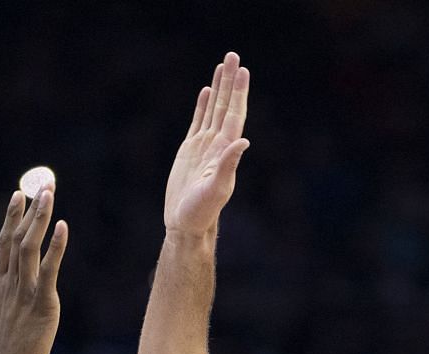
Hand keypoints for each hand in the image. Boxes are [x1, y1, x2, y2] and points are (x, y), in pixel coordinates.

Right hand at [0, 188, 67, 353]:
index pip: (3, 243)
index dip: (11, 218)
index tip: (18, 196)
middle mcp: (9, 284)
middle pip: (18, 239)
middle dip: (31, 211)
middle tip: (43, 186)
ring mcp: (25, 293)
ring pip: (30, 248)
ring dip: (40, 220)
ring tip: (50, 195)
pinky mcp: (42, 304)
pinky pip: (49, 270)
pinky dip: (55, 248)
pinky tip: (62, 227)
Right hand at [163, 53, 250, 237]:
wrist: (185, 224)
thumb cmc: (201, 212)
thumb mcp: (216, 189)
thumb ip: (228, 165)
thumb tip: (243, 141)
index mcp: (225, 150)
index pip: (235, 115)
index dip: (239, 93)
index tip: (243, 71)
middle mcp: (217, 144)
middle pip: (226, 106)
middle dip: (230, 81)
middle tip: (232, 55)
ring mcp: (204, 146)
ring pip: (214, 109)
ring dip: (220, 87)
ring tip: (223, 65)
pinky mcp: (190, 151)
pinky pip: (199, 121)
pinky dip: (204, 105)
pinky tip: (207, 91)